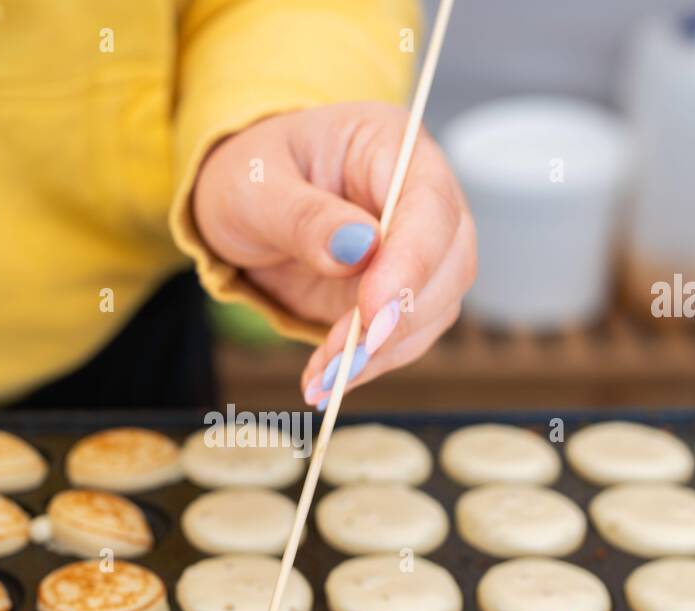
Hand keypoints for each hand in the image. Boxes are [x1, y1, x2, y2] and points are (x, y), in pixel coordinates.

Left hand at [192, 101, 476, 405]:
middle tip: (344, 358)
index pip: (429, 204)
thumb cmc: (249, 175)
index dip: (410, 261)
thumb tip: (358, 249)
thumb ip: (304, 216)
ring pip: (435, 308)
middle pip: (449, 262)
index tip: (372, 309)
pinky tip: (327, 380)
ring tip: (325, 378)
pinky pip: (404, 336)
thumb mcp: (255, 185)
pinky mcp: (402, 294)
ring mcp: (419, 249)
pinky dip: (370, 364)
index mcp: (392, 145)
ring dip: (384, 352)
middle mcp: (421, 195)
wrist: (244, 202)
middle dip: (399, 319)